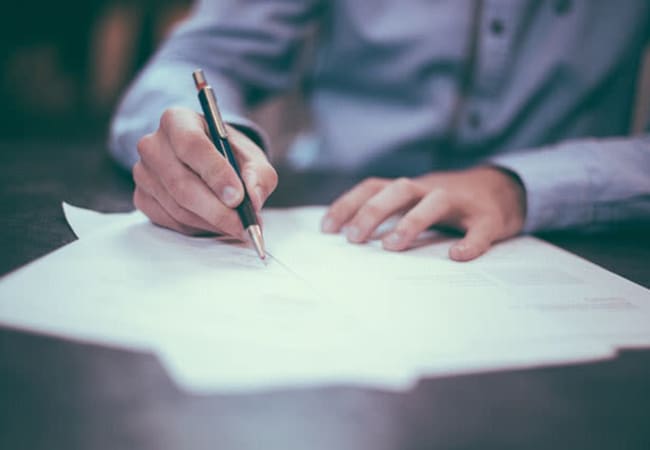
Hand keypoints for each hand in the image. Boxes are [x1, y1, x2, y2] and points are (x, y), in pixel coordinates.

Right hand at [132, 107, 277, 236]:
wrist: (208, 163)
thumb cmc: (229, 155)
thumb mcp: (251, 158)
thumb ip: (258, 175)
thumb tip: (253, 199)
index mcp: (177, 120)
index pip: (191, 145)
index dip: (215, 173)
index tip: (238, 197)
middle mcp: (153, 144)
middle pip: (181, 183)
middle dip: (217, 210)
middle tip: (243, 225)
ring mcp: (143, 173)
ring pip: (177, 207)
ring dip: (211, 222)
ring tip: (236, 226)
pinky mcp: (142, 198)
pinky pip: (171, 221)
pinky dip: (198, 228)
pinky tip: (215, 224)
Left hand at [321, 167, 525, 260]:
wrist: (503, 189)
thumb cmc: (448, 204)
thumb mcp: (416, 202)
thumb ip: (390, 215)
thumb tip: (350, 239)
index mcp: (410, 189)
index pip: (373, 187)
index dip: (348, 204)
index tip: (327, 228)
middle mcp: (431, 189)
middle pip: (399, 189)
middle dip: (373, 211)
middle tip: (354, 239)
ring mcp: (461, 201)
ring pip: (435, 202)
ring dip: (411, 221)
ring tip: (392, 246)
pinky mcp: (488, 218)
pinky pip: (479, 229)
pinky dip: (470, 242)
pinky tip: (457, 256)